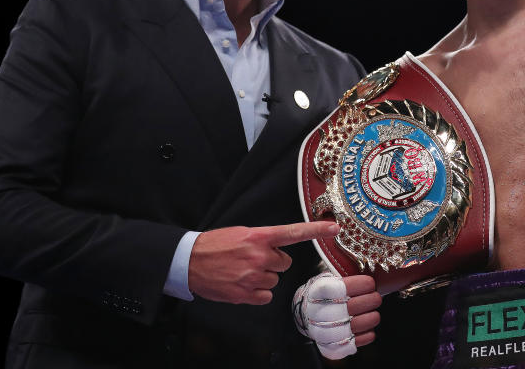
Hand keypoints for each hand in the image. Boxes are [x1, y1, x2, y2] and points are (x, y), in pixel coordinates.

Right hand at [188, 221, 339, 304]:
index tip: (335, 227)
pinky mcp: (245, 294)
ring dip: (263, 277)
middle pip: (285, 263)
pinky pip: (266, 296)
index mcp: (259, 236)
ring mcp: (252, 276)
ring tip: (242, 271)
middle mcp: (259, 255)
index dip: (317, 229)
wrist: (189, 262)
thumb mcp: (241, 234)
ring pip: (274, 280)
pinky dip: (257, 292)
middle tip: (252, 259)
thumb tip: (280, 248)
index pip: (294, 231)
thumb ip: (263, 240)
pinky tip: (242, 284)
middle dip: (273, 262)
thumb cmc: (215, 245)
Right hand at [293, 273, 381, 359]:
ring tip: (375, 314)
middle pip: (349, 308)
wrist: (307, 313)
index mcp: (316, 292)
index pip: (338, 288)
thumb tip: (370, 270)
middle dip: (369, 301)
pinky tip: (369, 329)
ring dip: (370, 319)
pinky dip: (365, 336)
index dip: (358, 285)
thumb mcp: (329, 278)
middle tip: (376, 297)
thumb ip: (344, 276)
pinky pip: (352, 344)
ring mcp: (322, 332)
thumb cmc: (324, 294)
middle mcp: (317, 313)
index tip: (370, 283)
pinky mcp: (330, 347)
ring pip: (352, 327)